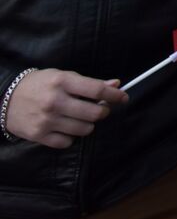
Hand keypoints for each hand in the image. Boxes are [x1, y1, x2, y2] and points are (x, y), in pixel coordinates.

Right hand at [5, 70, 127, 147]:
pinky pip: (67, 142)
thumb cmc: (39, 84)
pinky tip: (65, 127)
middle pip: (94, 113)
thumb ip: (89, 83)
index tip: (123, 97)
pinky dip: (71, 136)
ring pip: (84, 129)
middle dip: (103, 112)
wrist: (4, 98)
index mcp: (62, 82)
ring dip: (88, 125)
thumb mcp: (63, 76)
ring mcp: (46, 120)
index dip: (115, 95)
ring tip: (80, 118)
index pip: (97, 90)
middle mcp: (55, 101)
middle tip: (101, 109)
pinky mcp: (39, 135)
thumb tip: (115, 85)